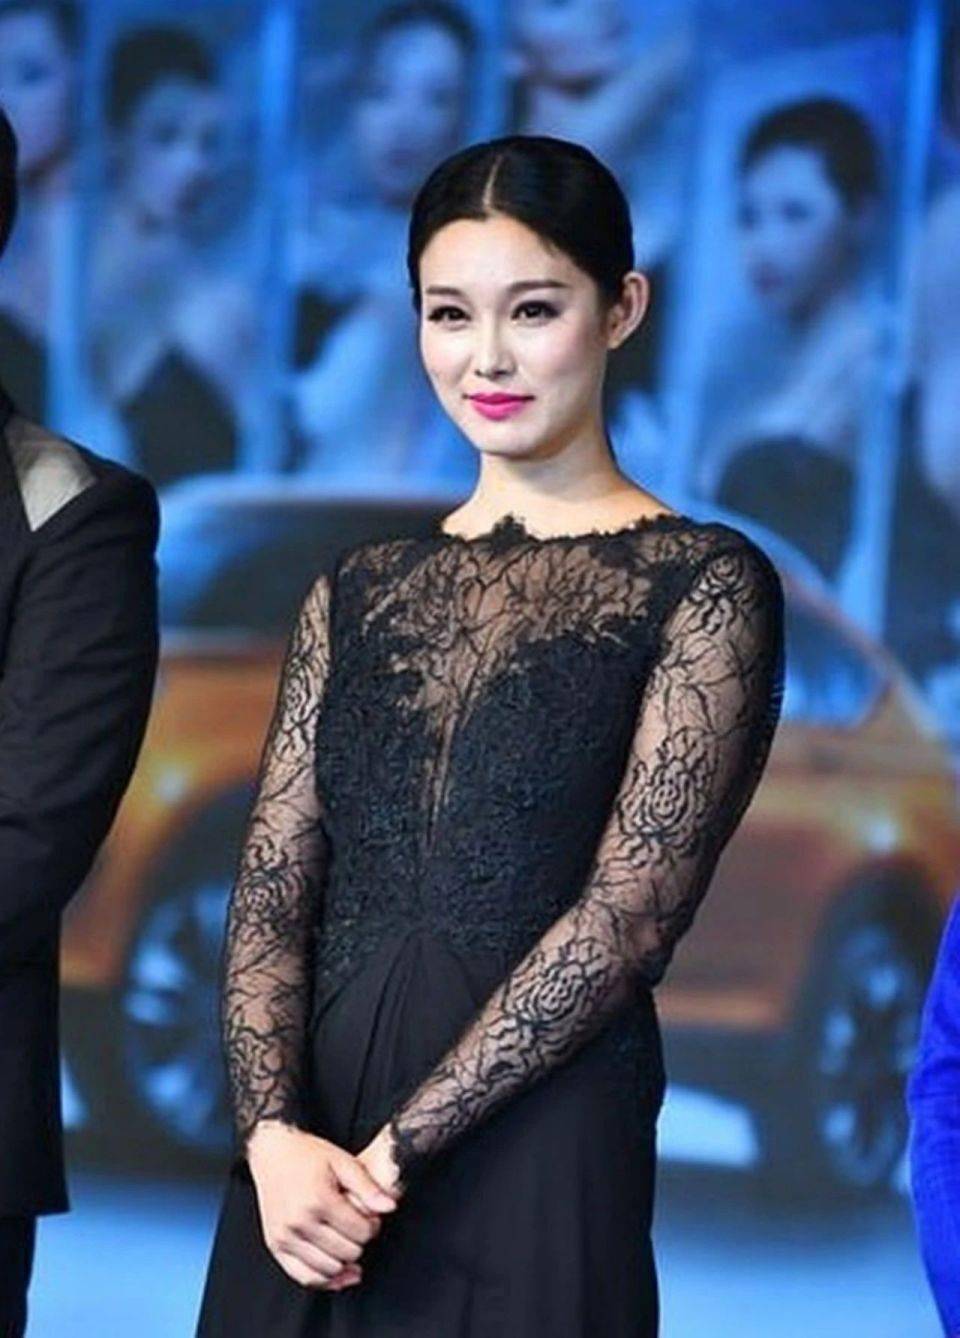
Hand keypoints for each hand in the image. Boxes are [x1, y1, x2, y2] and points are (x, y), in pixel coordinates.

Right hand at [247, 1121, 399, 1289]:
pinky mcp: (276, 1246)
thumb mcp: (343, 1161)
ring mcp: (285, 1236)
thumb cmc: (307, 1155)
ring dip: (344, 1261)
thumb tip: (389, 1207)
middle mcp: (299, 1221)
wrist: (272, 1153)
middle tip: (357, 1226)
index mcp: (318, 1199)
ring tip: (345, 1241)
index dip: (372, 1226)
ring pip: (328, 1270)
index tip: (369, 1217)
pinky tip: (337, 1271)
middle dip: (359, 1242)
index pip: (360, 1232)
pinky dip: (324, 1280)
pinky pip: (303, 1277)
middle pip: (347, 1253)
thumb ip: (368, 1186)